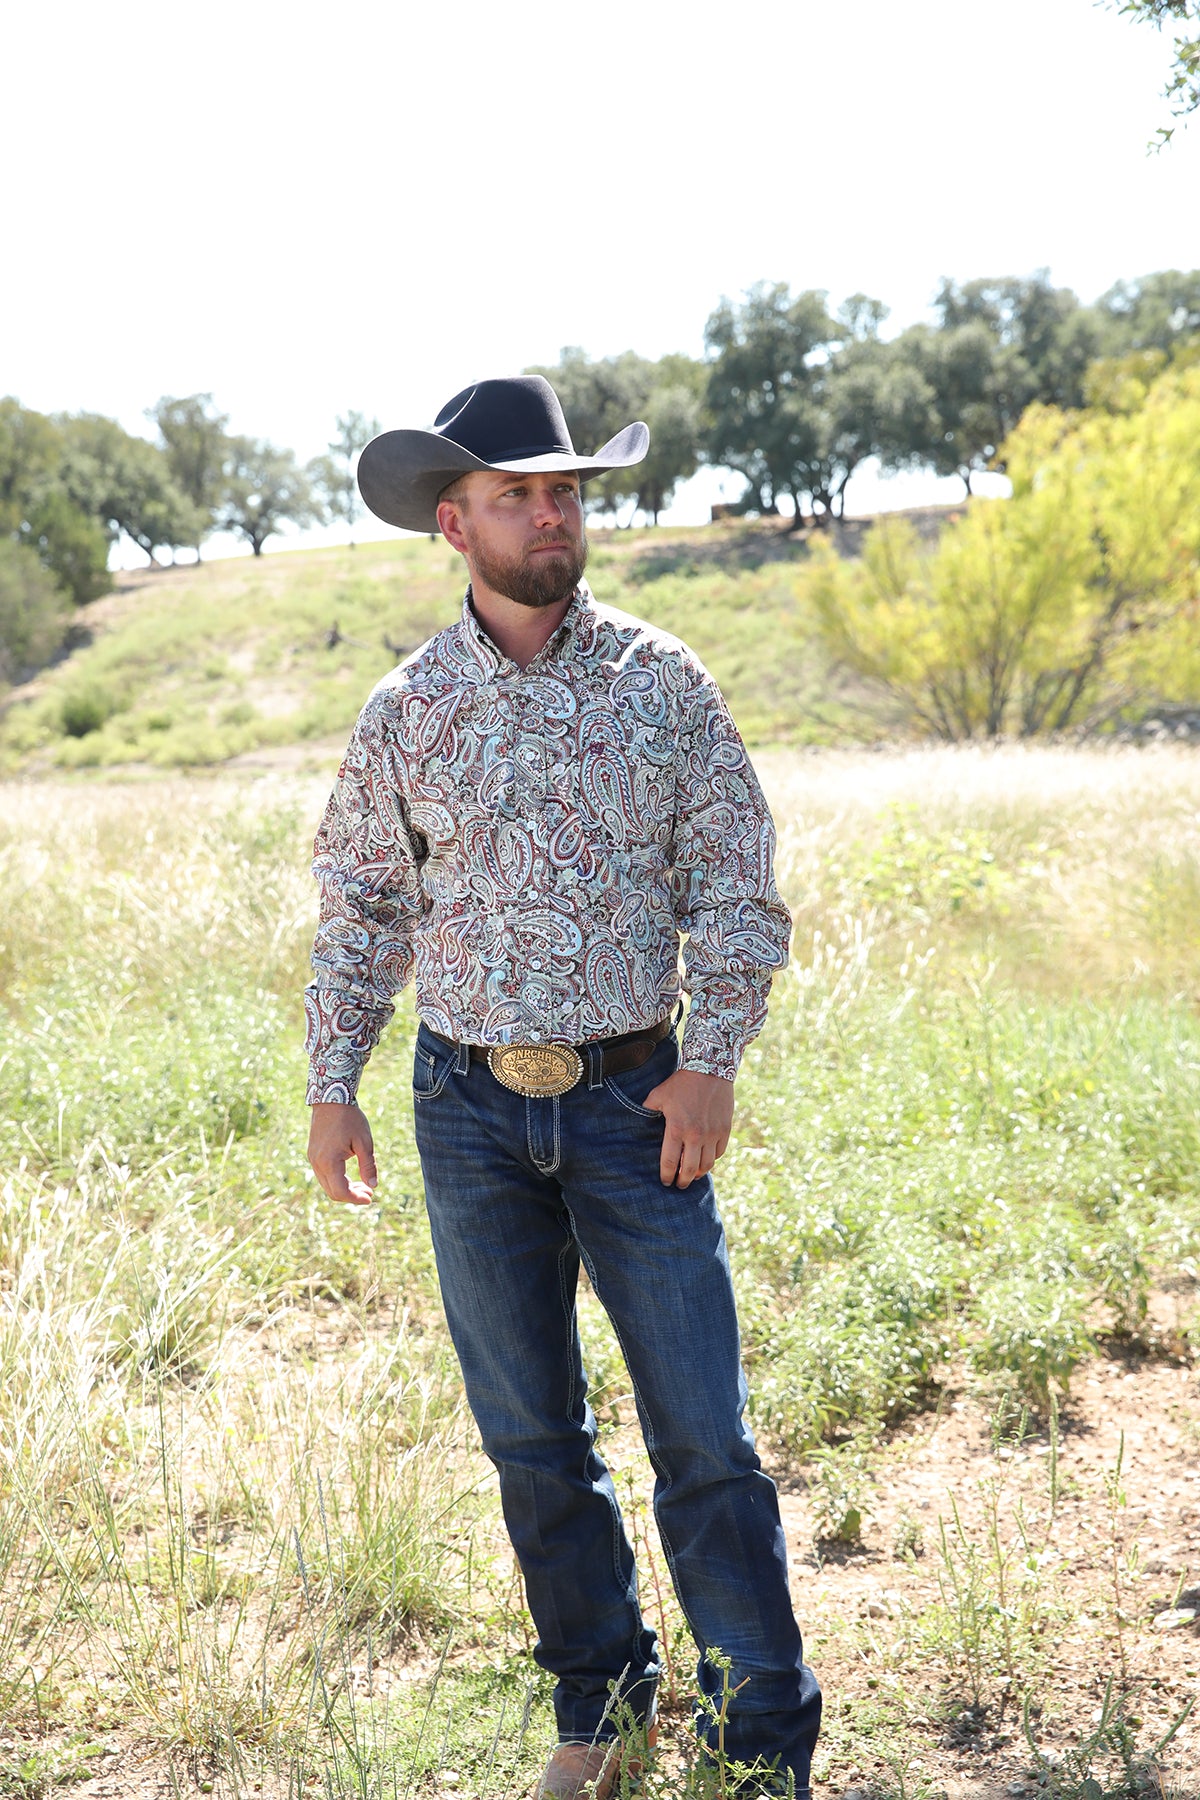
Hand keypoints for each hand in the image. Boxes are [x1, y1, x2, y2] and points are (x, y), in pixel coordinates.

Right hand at [308, 1102, 377, 1205]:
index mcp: (329, 1162)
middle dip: (351, 1196)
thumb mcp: (364, 1142)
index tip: (370, 1198)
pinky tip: (351, 1176)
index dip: (356, 1199)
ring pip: (327, 1185)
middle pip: (332, 1192)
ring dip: (344, 1188)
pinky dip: (337, 1180)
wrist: (331, 1098)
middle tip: (369, 1192)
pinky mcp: (313, 1154)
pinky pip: (324, 1175)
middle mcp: (317, 1163)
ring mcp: (313, 1159)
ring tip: (363, 1185)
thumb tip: (373, 1185)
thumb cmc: (350, 1118)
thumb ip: (368, 1166)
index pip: (341, 1191)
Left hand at [641, 1068, 734, 1188]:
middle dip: (682, 1181)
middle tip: (679, 1185)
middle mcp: (696, 1136)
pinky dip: (712, 1159)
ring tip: (692, 1175)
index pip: (669, 1162)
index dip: (666, 1176)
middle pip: (689, 1170)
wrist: (710, 1070)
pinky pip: (719, 1153)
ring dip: (698, 1173)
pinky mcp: (725, 1130)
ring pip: (706, 1165)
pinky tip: (705, 1158)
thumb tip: (639, 1117)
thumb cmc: (681, 1083)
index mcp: (676, 1129)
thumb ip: (648, 1109)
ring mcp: (712, 1134)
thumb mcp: (658, 1095)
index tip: (665, 1181)